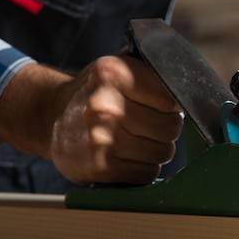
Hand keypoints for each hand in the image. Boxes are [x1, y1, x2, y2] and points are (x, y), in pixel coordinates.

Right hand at [49, 54, 182, 183]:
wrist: (50, 117)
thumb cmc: (95, 92)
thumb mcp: (116, 65)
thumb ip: (150, 67)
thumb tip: (188, 77)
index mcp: (113, 73)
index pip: (172, 97)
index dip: (173, 104)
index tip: (164, 105)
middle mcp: (104, 106)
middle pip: (171, 127)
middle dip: (168, 128)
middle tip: (152, 124)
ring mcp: (101, 139)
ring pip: (163, 152)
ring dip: (157, 149)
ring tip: (139, 139)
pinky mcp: (100, 167)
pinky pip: (148, 173)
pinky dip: (144, 168)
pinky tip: (128, 156)